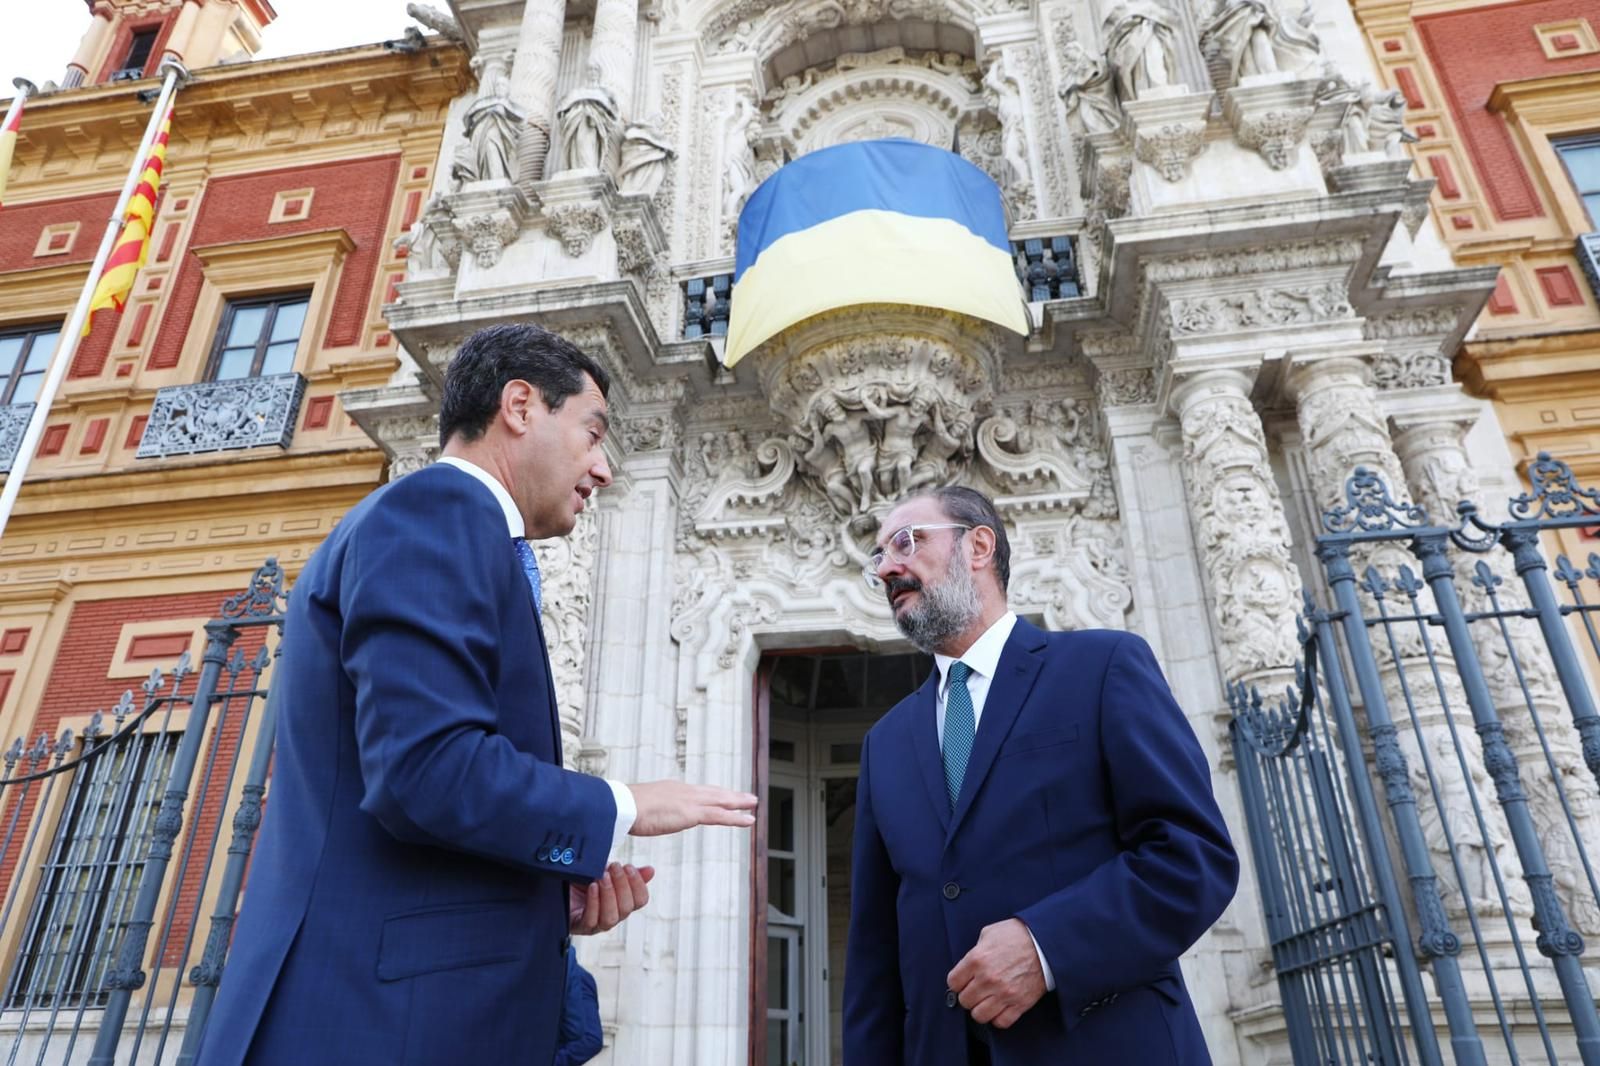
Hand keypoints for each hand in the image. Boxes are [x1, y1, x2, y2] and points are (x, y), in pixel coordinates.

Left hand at [569, 863, 655, 933]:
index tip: (629, 867)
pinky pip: (591, 920)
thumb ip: (626, 873)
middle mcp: (612, 915)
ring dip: (609, 895)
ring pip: (611, 918)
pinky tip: (592, 887)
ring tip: (602, 877)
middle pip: (627, 909)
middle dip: (622, 885)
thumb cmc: (582, 878)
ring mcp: (596, 924)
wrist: (554, 882)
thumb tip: (651, 870)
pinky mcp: (579, 926)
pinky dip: (593, 902)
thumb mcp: (605, 871)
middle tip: (614, 867)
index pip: (640, 900)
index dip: (638, 885)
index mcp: (621, 902)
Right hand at [627, 781, 757, 835]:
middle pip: (713, 792)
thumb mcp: (636, 809)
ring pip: (721, 801)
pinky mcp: (693, 813)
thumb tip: (637, 818)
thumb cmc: (622, 810)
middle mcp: (683, 791)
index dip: (712, 794)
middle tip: (746, 796)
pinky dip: (737, 818)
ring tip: (753, 804)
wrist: (621, 806)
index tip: (721, 795)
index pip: (697, 792)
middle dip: (730, 794)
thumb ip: (643, 812)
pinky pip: (721, 815)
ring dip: (739, 803)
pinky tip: (749, 820)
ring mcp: (689, 801)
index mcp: (671, 790)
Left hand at [947, 918, 1047, 1028]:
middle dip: (968, 995)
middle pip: (964, 1001)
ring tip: (986, 1000)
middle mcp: (988, 979)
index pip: (953, 983)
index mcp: (977, 959)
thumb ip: (975, 950)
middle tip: (975, 990)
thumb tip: (968, 965)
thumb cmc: (1018, 935)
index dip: (957, 982)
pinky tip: (999, 1007)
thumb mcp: (989, 934)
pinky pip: (1001, 1022)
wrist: (1045, 943)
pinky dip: (998, 1018)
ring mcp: (1004, 993)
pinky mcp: (1020, 1003)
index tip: (963, 981)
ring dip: (981, 1009)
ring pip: (979, 1015)